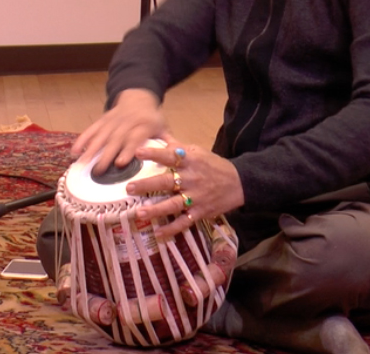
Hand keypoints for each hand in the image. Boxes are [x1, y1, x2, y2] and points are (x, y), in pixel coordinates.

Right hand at [71, 89, 166, 174]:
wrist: (138, 97)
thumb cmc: (152, 118)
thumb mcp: (163, 127)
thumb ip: (168, 142)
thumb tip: (178, 157)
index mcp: (142, 126)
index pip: (133, 139)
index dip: (127, 150)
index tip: (119, 164)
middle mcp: (125, 123)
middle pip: (114, 140)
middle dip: (105, 156)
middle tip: (97, 172)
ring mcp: (112, 121)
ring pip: (99, 136)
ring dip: (89, 150)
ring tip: (80, 165)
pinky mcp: (102, 120)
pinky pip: (90, 130)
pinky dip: (82, 140)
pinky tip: (73, 151)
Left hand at [125, 143, 244, 240]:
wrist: (239, 182)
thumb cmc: (214, 165)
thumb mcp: (199, 151)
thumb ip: (178, 147)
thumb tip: (160, 137)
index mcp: (190, 161)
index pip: (170, 156)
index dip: (154, 154)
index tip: (137, 153)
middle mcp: (191, 178)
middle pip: (167, 182)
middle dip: (147, 185)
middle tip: (129, 188)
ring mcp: (196, 197)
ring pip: (173, 204)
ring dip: (156, 209)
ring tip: (140, 212)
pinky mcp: (200, 212)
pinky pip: (184, 222)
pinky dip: (172, 228)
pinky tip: (158, 233)